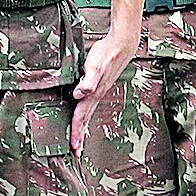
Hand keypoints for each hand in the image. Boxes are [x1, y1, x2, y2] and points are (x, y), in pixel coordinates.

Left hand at [71, 26, 139, 152]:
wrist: (122, 44)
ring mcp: (98, 91)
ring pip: (88, 113)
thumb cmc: (107, 53)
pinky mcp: (99, 85)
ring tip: (79, 139)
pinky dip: (85, 114)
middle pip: (85, 119)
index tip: (73, 147)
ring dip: (83, 127)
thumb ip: (87, 81)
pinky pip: (90, 105)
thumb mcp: (94, 66)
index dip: (76, 132)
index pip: (81, 117)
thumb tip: (78, 94)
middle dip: (80, 136)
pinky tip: (84, 113)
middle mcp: (96, 95)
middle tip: (75, 152)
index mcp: (93, 94)